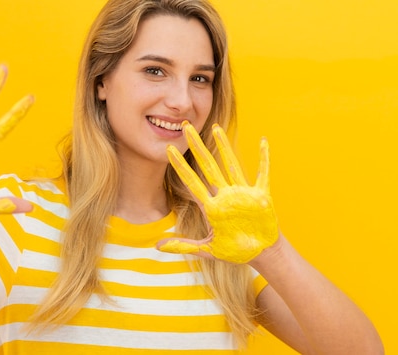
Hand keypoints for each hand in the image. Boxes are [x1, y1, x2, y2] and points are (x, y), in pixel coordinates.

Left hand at [157, 122, 277, 263]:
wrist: (261, 254)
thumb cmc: (235, 251)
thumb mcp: (207, 249)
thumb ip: (183, 246)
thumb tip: (156, 245)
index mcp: (211, 207)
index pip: (190, 182)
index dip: (179, 166)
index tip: (168, 149)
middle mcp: (224, 195)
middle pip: (207, 165)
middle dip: (196, 146)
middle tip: (185, 127)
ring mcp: (242, 194)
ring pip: (231, 164)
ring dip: (225, 146)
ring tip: (216, 127)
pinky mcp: (261, 196)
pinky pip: (262, 173)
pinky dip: (264, 158)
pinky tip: (263, 141)